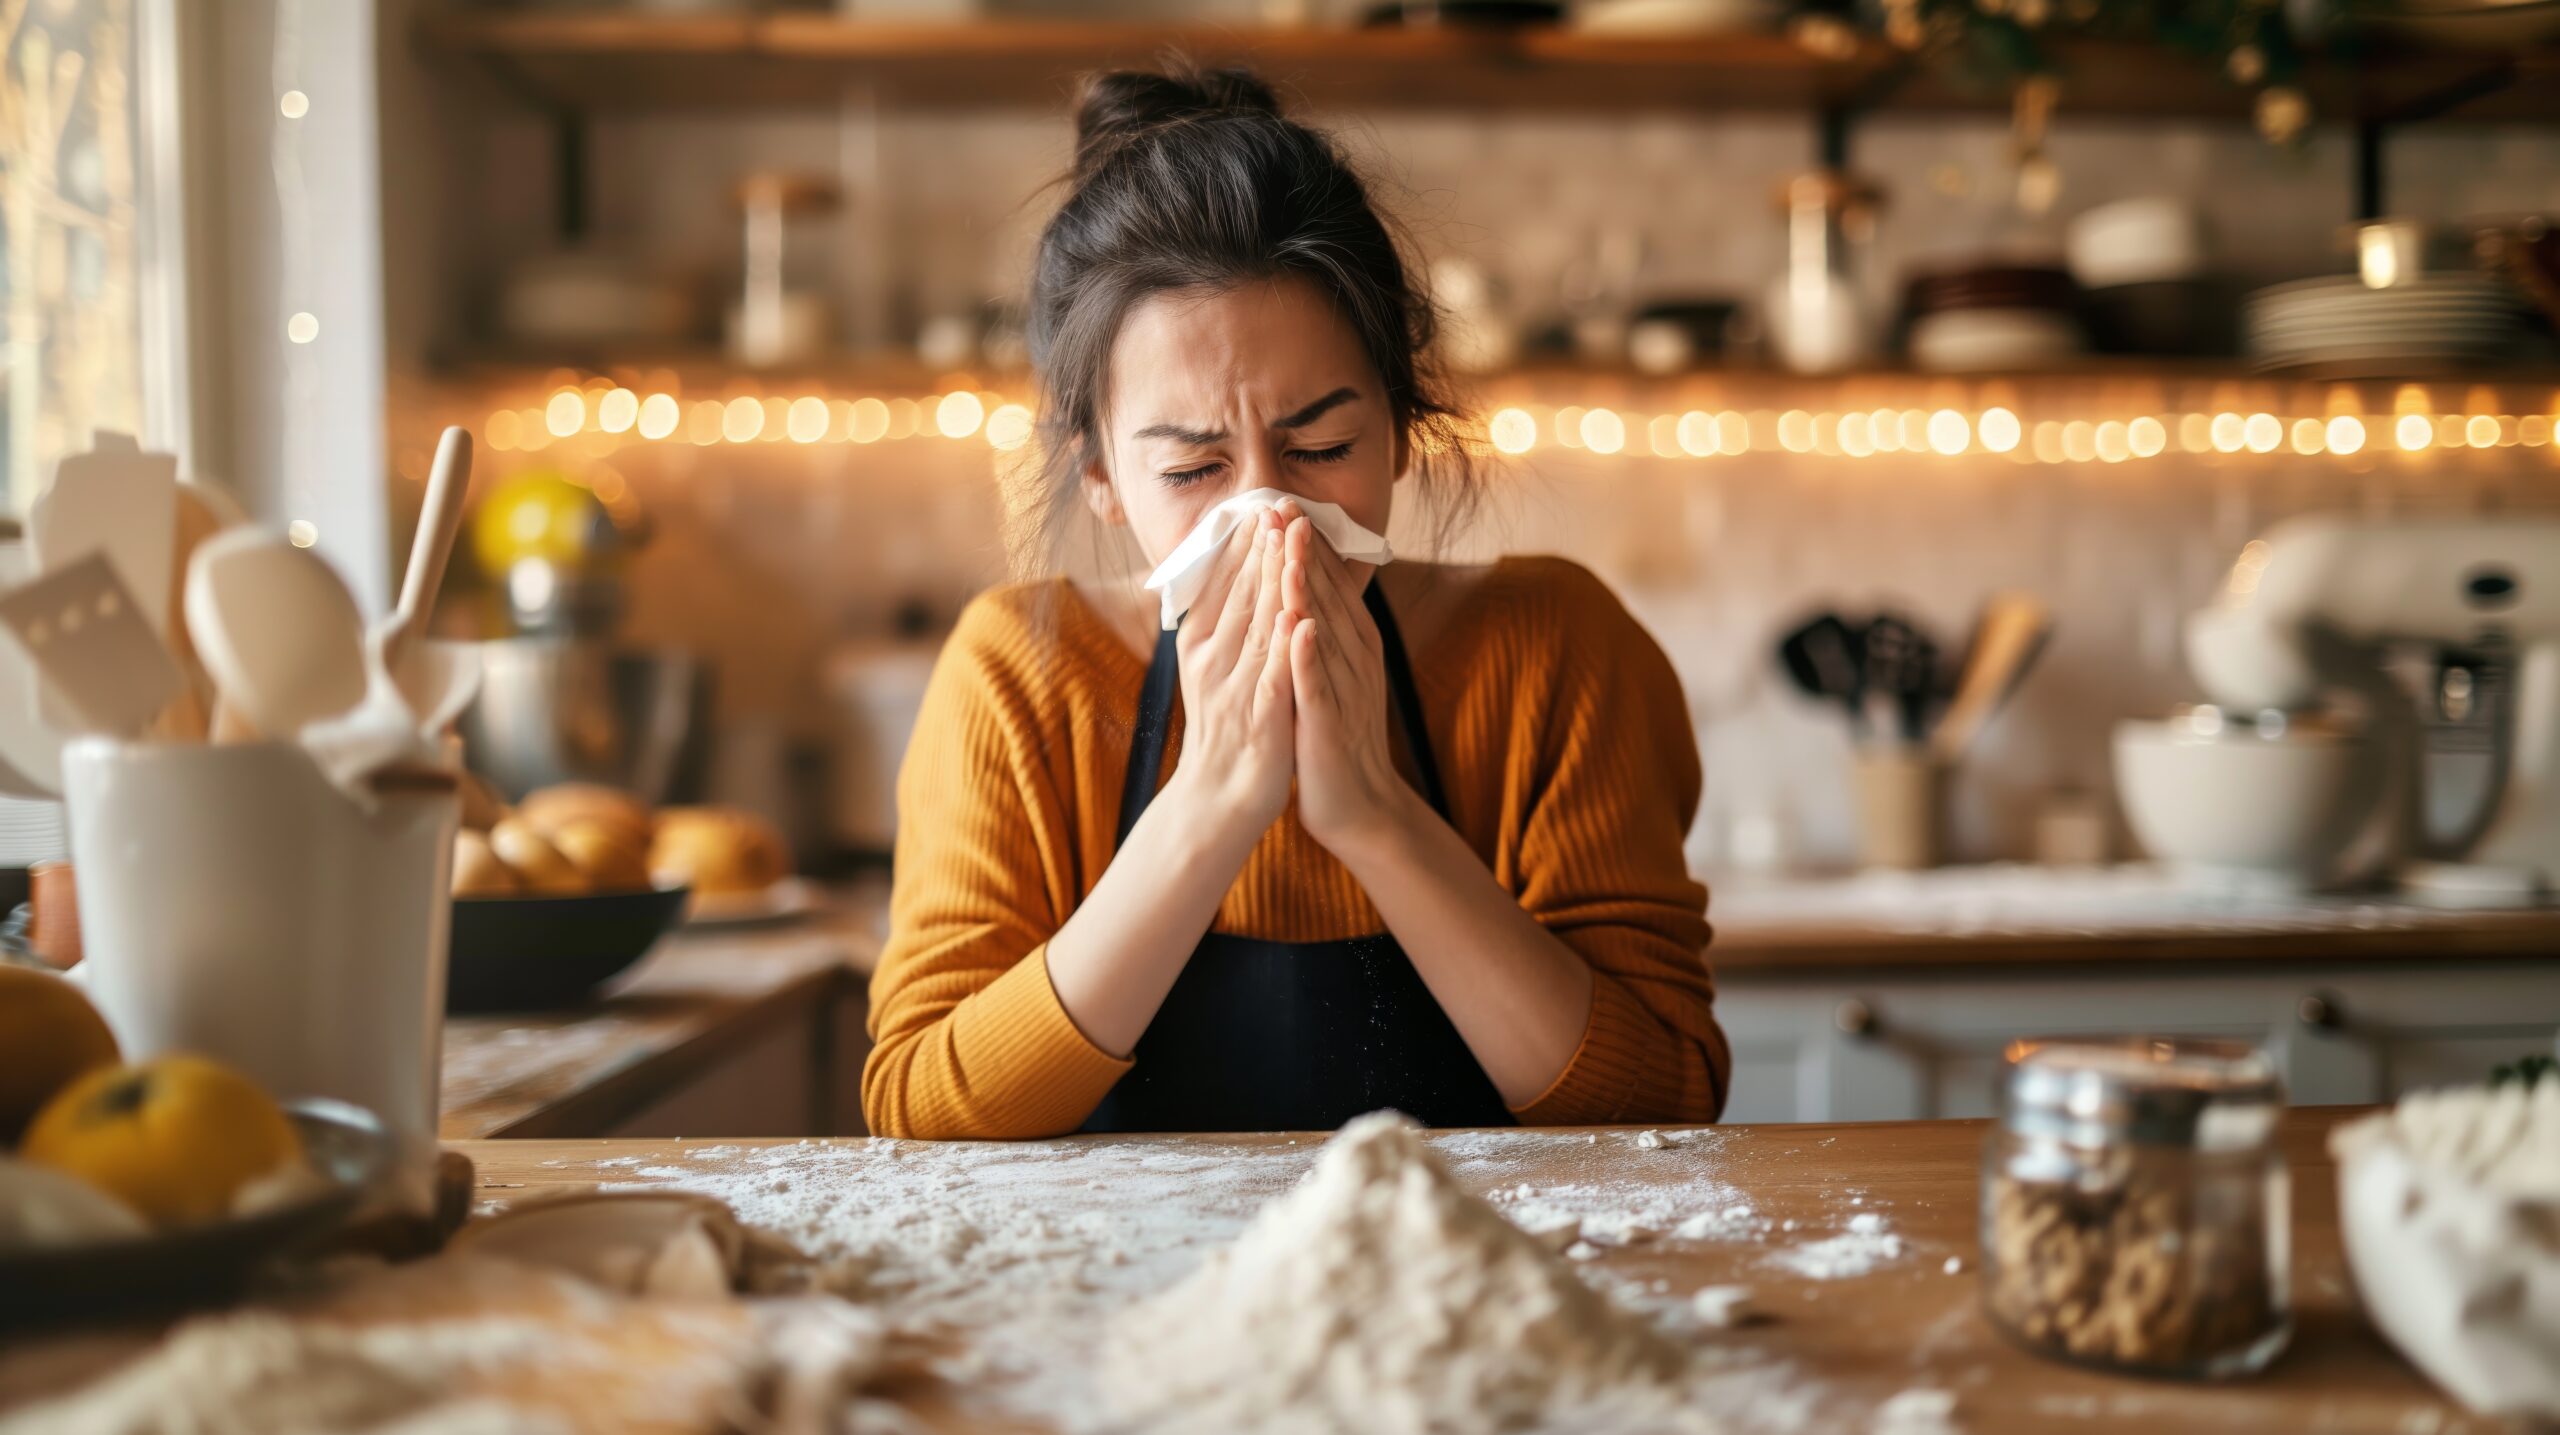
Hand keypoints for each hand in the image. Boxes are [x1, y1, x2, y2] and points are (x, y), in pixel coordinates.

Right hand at [1165, 505, 1300, 842]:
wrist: (1217, 797)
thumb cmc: (1225, 729)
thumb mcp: (1216, 668)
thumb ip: (1224, 625)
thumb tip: (1234, 578)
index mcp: (1200, 644)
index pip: (1223, 584)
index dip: (1244, 545)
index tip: (1262, 508)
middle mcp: (1212, 659)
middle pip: (1241, 594)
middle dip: (1262, 548)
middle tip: (1278, 505)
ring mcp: (1234, 687)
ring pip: (1258, 623)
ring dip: (1275, 579)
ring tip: (1291, 540)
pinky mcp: (1260, 716)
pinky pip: (1275, 675)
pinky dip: (1288, 646)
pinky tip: (1301, 618)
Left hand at [1281, 505, 1416, 859]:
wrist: (1359, 805)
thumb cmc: (1336, 736)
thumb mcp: (1332, 673)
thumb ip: (1323, 630)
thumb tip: (1305, 589)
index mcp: (1353, 644)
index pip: (1330, 584)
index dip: (1308, 543)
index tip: (1285, 503)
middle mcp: (1354, 658)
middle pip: (1327, 593)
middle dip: (1304, 548)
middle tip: (1283, 502)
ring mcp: (1343, 688)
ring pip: (1323, 627)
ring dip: (1308, 585)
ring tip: (1292, 544)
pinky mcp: (1328, 722)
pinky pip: (1317, 682)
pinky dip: (1308, 653)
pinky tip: (1298, 624)